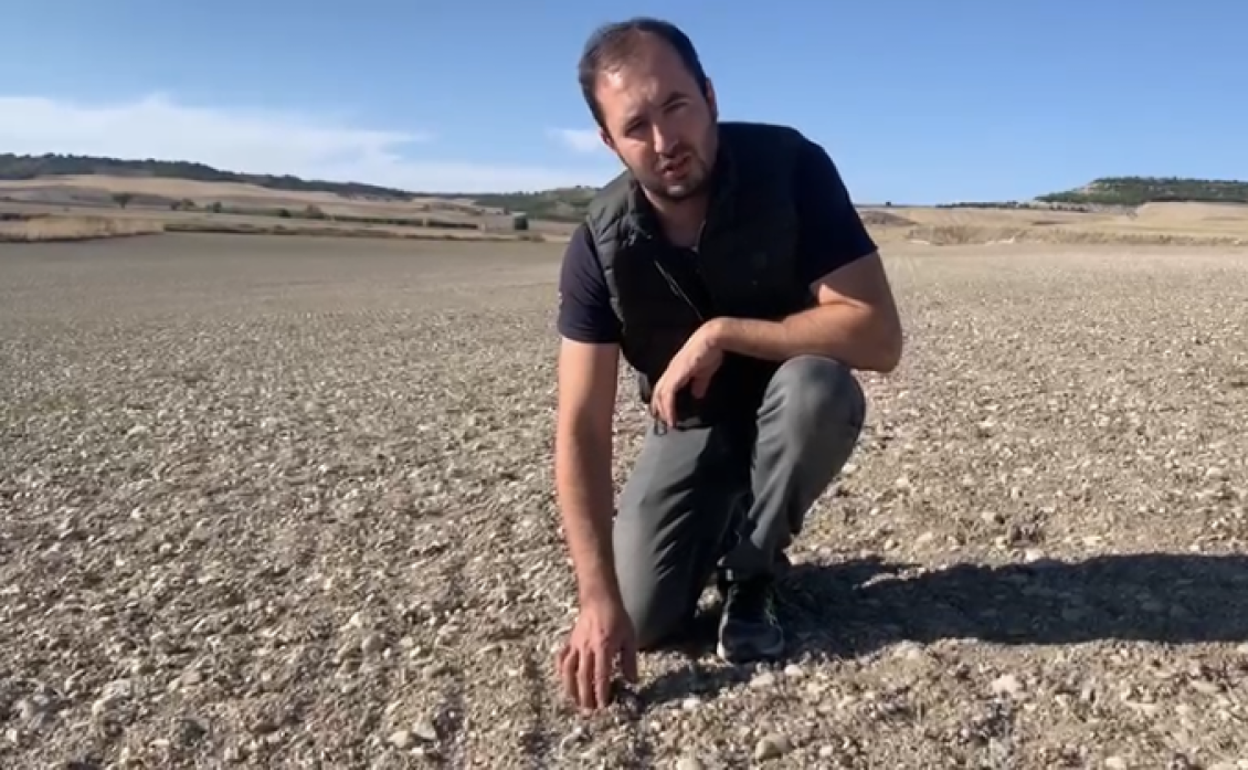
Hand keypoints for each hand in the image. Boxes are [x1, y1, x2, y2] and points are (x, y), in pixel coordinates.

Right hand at [556, 596, 637, 711]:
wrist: (599, 599)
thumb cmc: (617, 618)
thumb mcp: (630, 638)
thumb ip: (630, 661)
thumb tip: (633, 681)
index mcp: (603, 647)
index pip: (601, 675)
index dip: (601, 692)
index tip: (603, 705)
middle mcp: (587, 648)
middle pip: (583, 677)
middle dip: (585, 696)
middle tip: (589, 710)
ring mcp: (576, 645)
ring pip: (569, 671)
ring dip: (571, 688)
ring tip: (574, 701)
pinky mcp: (570, 642)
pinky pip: (562, 658)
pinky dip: (561, 670)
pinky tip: (563, 680)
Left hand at [650, 323, 723, 427]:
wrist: (711, 339)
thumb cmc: (709, 352)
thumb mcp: (704, 373)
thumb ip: (699, 383)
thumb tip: (697, 394)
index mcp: (676, 370)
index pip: (663, 388)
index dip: (662, 401)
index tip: (664, 414)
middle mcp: (670, 371)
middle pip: (657, 392)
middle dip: (659, 408)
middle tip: (663, 422)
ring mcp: (672, 372)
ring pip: (660, 395)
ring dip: (663, 411)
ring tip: (668, 423)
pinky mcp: (676, 375)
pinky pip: (668, 395)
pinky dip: (668, 408)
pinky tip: (672, 418)